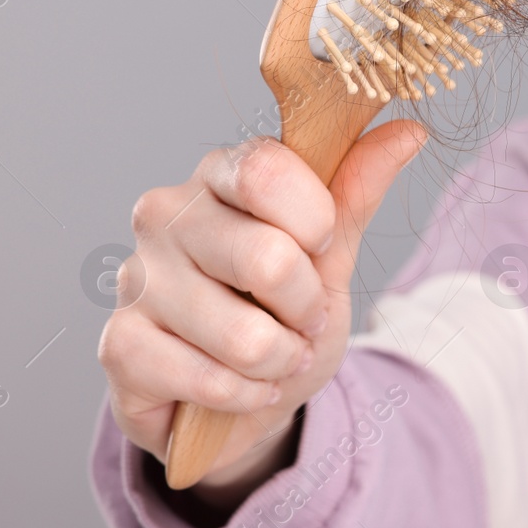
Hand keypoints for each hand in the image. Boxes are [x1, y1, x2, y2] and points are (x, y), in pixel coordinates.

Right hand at [97, 119, 426, 502]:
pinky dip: (246, 395)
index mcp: (219, 175)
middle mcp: (165, 216)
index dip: (315, 223)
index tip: (322, 247)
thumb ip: (356, 193)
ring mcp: (135, 279)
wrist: (244, 394)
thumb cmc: (285, 311)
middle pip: (266, 258)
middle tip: (302, 318)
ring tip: (270, 356)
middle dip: (306, 308)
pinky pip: (211, 380)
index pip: (266, 170)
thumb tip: (408, 132)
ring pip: (245, 335)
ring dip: (280, 361)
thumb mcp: (331, 254)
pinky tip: (237, 386)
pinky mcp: (118, 346)